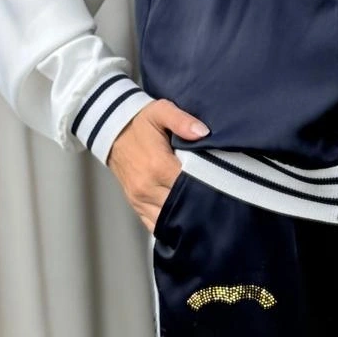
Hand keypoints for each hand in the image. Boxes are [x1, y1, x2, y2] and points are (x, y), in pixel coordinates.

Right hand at [106, 98, 207, 232]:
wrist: (113, 131)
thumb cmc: (140, 122)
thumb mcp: (161, 111)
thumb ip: (182, 120)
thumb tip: (203, 132)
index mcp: (158, 166)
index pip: (189, 185)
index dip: (209, 185)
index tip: (224, 184)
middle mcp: (147, 187)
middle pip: (181, 205)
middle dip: (200, 204)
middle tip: (219, 199)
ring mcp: (140, 199)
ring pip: (169, 219)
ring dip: (186, 217)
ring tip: (205, 211)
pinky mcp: (136, 205)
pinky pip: (155, 224)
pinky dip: (170, 225)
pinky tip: (185, 221)